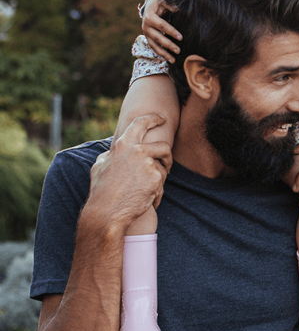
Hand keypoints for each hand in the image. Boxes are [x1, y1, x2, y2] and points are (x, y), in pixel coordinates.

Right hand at [87, 115, 172, 232]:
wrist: (107, 211)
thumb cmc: (101, 190)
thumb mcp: (100, 165)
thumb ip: (111, 154)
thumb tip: (114, 149)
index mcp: (123, 145)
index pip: (141, 123)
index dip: (154, 118)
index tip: (162, 119)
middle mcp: (137, 151)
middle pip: (164, 146)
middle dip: (166, 156)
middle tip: (165, 163)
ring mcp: (148, 165)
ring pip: (163, 167)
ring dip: (160, 177)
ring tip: (148, 188)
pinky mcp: (156, 179)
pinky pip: (162, 183)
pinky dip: (156, 192)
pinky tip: (146, 199)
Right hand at [142, 0, 181, 62]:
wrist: (150, 6)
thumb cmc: (159, 4)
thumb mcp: (163, 1)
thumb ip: (170, 5)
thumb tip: (177, 9)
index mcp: (150, 17)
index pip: (162, 26)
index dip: (171, 31)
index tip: (181, 37)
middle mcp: (146, 27)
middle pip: (158, 38)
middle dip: (168, 45)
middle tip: (178, 51)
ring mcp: (146, 34)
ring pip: (155, 46)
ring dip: (164, 54)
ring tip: (173, 60)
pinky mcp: (148, 39)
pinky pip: (154, 48)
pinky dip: (161, 54)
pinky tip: (169, 59)